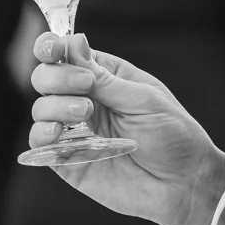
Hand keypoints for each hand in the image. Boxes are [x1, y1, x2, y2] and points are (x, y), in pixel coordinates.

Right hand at [30, 34, 224, 224]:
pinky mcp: (69, 159)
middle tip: (86, 86)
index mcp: (105, 76)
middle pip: (46, 76)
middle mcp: (85, 100)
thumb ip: (104, 77)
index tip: (56, 50)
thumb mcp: (143, 99)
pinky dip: (42, 133)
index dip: (54, 46)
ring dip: (55, 105)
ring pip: (41, 107)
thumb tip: (74, 41)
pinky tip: (57, 132)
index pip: (67, 53)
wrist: (184, 183)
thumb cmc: (174, 135)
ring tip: (86, 113)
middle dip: (57, 76)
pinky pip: (40, 143)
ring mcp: (75, 130)